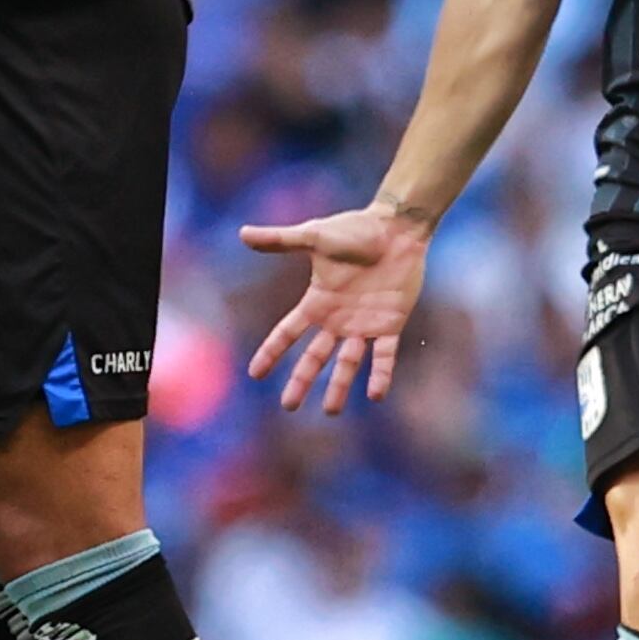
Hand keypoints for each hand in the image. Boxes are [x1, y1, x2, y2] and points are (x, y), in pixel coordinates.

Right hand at [238, 203, 429, 414]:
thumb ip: (280, 240)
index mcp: (317, 302)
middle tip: (289, 406)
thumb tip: (243, 233)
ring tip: (330, 410)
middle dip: (301, 381)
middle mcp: (337, 320)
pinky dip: (381, 374)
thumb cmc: (355, 229)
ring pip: (348, 363)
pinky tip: (376, 394)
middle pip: (315, 356)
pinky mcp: (391, 324)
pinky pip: (384, 355)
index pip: (288, 332)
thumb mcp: (314, 237)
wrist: (395, 228)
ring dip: (340, 386)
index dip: (271, 352)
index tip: (254, 374)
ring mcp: (364, 325)